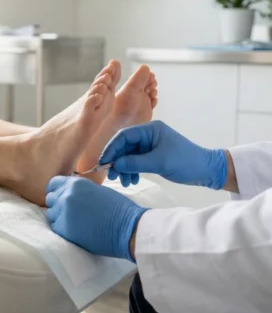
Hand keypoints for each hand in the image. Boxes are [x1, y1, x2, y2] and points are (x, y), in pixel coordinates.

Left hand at [46, 176, 146, 261]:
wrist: (128, 227)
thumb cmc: (118, 209)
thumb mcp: (96, 190)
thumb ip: (79, 190)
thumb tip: (67, 194)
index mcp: (75, 183)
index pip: (53, 184)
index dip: (56, 191)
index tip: (60, 197)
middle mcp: (66, 195)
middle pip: (50, 200)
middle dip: (58, 205)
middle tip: (71, 213)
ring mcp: (63, 212)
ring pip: (51, 214)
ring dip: (60, 218)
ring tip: (76, 223)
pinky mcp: (64, 229)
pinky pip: (56, 228)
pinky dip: (63, 230)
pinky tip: (77, 231)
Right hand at [99, 120, 226, 188]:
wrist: (206, 170)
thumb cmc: (185, 162)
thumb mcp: (159, 162)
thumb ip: (135, 163)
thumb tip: (115, 165)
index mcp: (150, 129)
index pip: (124, 136)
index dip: (112, 149)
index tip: (104, 163)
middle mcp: (148, 135)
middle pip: (124, 146)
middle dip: (117, 161)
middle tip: (113, 176)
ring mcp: (150, 145)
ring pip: (129, 155)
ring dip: (124, 168)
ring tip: (125, 182)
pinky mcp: (153, 155)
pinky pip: (136, 161)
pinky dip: (132, 171)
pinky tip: (133, 180)